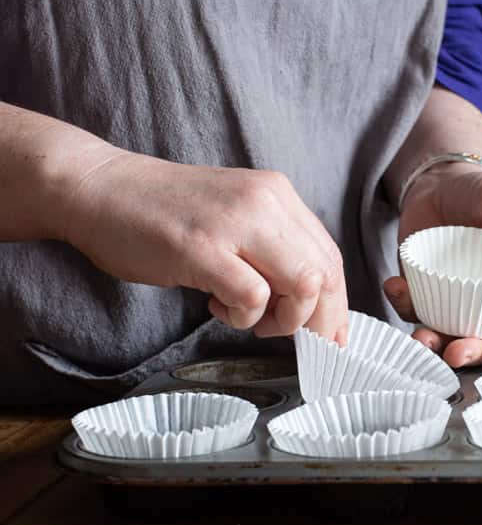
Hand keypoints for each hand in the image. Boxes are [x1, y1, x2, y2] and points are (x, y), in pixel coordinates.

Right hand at [60, 148, 347, 341]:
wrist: (101, 187)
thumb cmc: (166, 212)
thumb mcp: (236, 217)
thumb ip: (273, 248)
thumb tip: (308, 302)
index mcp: (277, 195)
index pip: (330, 257)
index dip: (337, 305)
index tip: (330, 336)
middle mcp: (265, 202)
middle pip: (325, 275)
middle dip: (318, 322)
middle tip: (291, 337)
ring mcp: (234, 222)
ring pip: (303, 286)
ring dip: (283, 320)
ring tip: (250, 317)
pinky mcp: (201, 248)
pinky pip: (253, 298)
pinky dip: (242, 318)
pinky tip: (216, 306)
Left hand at [384, 161, 481, 366]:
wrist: (437, 184)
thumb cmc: (478, 194)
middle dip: (472, 356)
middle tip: (456, 353)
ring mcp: (451, 303)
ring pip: (445, 338)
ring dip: (433, 344)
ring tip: (421, 338)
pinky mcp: (422, 294)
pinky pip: (412, 310)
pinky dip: (402, 304)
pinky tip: (395, 285)